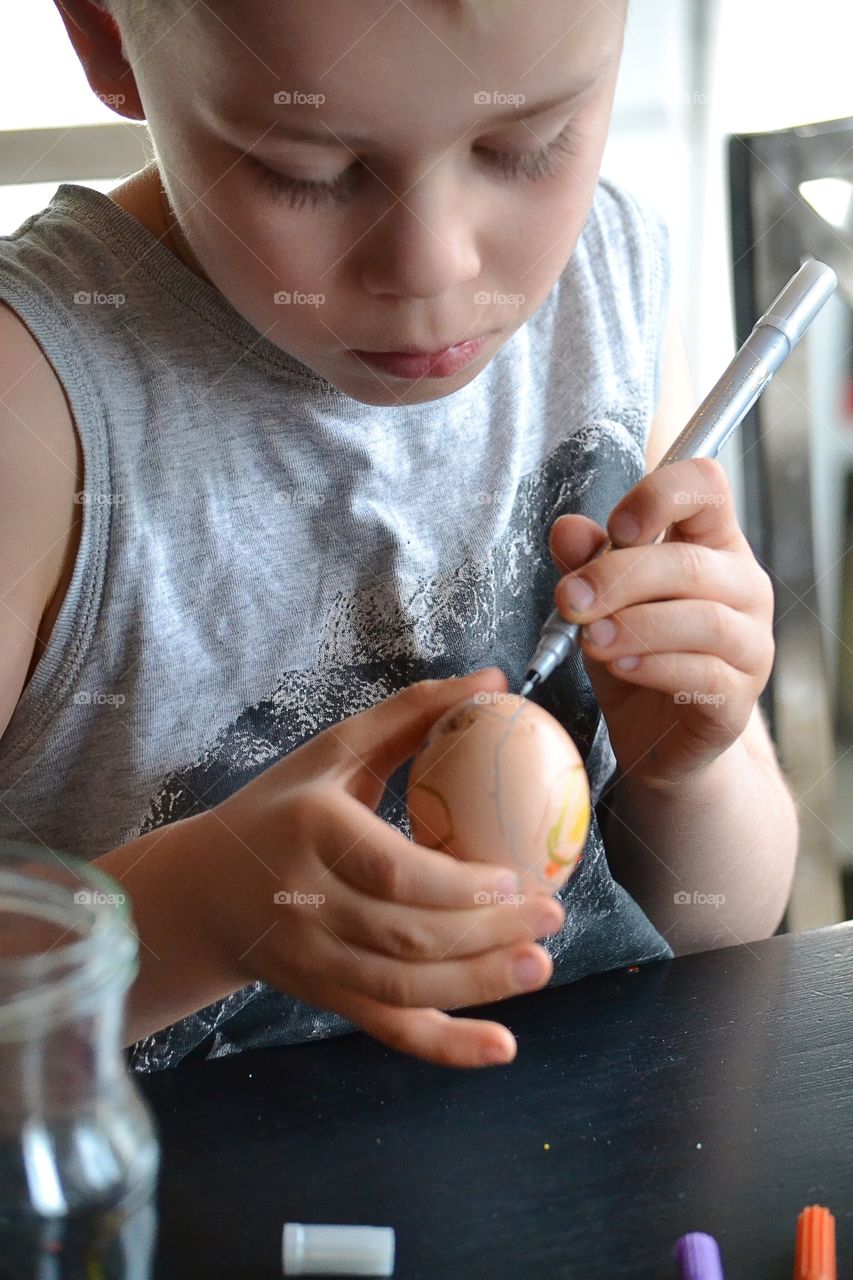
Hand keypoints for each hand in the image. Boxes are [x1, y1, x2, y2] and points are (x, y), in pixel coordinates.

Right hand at [191, 668, 564, 1068]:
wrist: (205, 890)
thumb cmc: (283, 807)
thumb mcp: (334, 751)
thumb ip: (413, 713)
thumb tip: (497, 679)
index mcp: (311, 831)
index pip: (390, 870)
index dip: (456, 886)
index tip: (516, 875)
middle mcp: (306, 902)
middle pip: (405, 937)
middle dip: (486, 936)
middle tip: (552, 918)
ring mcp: (312, 959)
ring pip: (403, 989)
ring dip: (480, 986)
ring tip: (542, 967)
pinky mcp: (324, 997)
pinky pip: (387, 1028)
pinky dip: (446, 1046)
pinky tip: (501, 1049)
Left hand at [549, 457, 774, 788]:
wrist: (658, 738)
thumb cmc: (634, 652)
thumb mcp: (600, 601)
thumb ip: (587, 562)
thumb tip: (566, 529)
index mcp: (712, 543)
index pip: (705, 487)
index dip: (659, 497)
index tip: (615, 529)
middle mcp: (742, 585)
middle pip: (689, 563)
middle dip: (617, 578)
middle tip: (569, 600)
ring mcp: (750, 643)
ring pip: (702, 619)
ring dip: (634, 625)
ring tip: (588, 639)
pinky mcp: (739, 697)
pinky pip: (704, 674)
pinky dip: (654, 666)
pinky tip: (620, 666)